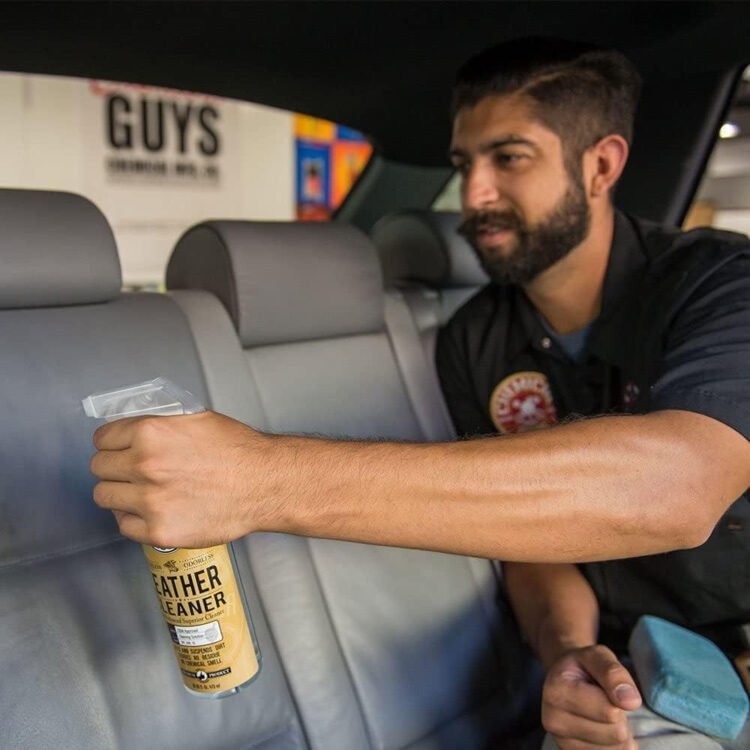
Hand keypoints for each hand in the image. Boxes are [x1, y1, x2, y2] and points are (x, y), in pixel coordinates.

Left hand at [90, 411, 275, 547]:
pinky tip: (151, 511)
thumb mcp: (197, 420)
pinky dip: (134, 519)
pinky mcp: (159, 530)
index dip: (111, 444)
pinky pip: (124, 525)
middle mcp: (145, 465)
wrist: (265, 483)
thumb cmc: (239, 452)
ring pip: (104, 497)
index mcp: (151, 433)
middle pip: (98, 468)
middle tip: (131, 472)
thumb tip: (136, 432)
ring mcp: (150, 500)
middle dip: (113, 468)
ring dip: (119, 494)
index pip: (102, 439)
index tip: (117, 450)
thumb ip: (161, 425)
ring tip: (139, 493)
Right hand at [542, 645, 641, 748]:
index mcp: (556, 691)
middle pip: (615, 733)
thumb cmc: (584, 667)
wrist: (564, 679)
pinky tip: (601, 730)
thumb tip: (631, 702)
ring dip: (618, 732)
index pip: (610, 711)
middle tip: (604, 700)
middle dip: (619, 716)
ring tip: (602, 714)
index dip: (618, 697)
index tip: (604, 685)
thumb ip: (614, 673)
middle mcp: (552, 721)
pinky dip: (615, 747)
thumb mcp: (598, 656)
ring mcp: (561, 742)